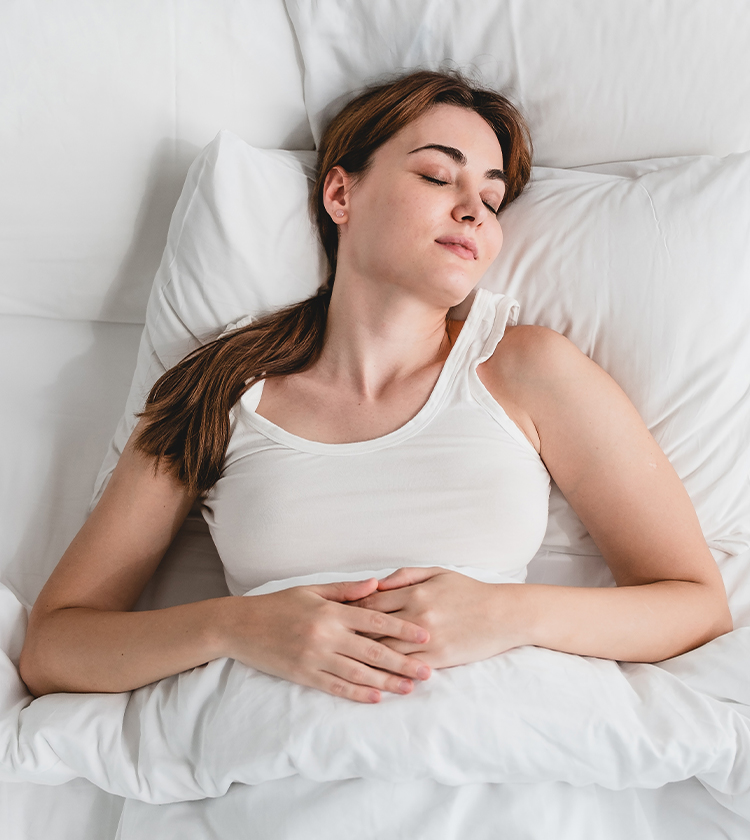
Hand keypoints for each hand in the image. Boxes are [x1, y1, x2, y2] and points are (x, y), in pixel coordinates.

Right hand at [222, 578, 431, 703]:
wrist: (241, 626)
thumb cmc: (279, 605)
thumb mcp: (313, 590)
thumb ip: (346, 590)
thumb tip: (377, 585)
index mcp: (331, 612)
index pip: (375, 620)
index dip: (402, 630)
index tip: (425, 637)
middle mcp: (326, 635)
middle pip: (373, 650)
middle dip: (403, 662)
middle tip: (428, 671)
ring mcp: (315, 657)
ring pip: (358, 673)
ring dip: (386, 682)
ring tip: (409, 688)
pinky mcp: (304, 675)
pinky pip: (336, 686)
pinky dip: (358, 693)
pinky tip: (376, 698)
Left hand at [350, 567, 522, 668]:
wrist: (503, 615)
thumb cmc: (469, 591)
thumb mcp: (437, 573)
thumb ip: (405, 576)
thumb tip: (377, 583)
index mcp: (415, 593)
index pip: (371, 602)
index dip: (351, 609)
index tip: (335, 615)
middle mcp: (417, 616)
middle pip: (373, 627)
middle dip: (350, 634)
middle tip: (329, 640)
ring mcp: (427, 639)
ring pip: (386, 650)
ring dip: (363, 656)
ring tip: (342, 661)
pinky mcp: (438, 658)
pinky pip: (406, 667)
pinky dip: (388, 671)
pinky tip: (372, 676)